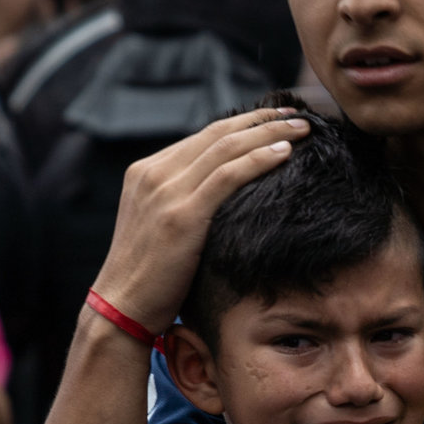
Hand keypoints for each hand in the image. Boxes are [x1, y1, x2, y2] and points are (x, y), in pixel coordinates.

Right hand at [91, 107, 309, 332]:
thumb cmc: (149, 279)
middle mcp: (153, 174)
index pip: (203, 137)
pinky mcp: (181, 215)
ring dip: (269, 132)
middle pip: (217, 133)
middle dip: (262, 119)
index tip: (275, 120)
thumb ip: (183, 202)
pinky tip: (285, 152)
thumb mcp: (160, 227)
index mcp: (146, 172)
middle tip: (298, 114)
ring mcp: (165, 192)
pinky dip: (259, 159)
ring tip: (302, 128)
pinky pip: (228, 176)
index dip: (243, 124)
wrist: (121, 308)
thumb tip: (225, 196)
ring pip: (226, 147)